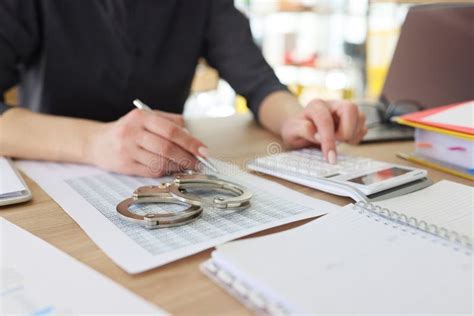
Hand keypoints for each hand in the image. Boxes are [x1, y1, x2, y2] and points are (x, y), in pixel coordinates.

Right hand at [86, 109, 207, 176]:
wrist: (97, 142)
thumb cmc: (128, 129)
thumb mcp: (145, 117)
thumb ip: (168, 120)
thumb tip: (191, 132)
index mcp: (141, 117)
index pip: (171, 130)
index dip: (190, 142)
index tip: (203, 150)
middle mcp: (132, 133)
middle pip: (167, 148)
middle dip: (187, 157)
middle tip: (200, 163)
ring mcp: (127, 150)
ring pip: (160, 162)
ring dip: (178, 166)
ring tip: (188, 166)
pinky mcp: (125, 165)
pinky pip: (151, 171)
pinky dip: (166, 171)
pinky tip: (172, 169)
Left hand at [280, 99, 366, 162]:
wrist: (299, 127)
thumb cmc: (295, 128)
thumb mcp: (291, 131)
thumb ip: (303, 130)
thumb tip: (318, 135)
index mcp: (316, 106)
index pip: (326, 121)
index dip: (329, 140)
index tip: (330, 157)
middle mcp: (332, 104)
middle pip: (351, 109)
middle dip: (346, 131)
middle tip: (336, 142)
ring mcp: (344, 110)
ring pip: (361, 117)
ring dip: (352, 135)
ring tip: (339, 141)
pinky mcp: (353, 118)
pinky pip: (363, 126)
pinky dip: (356, 137)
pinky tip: (344, 141)